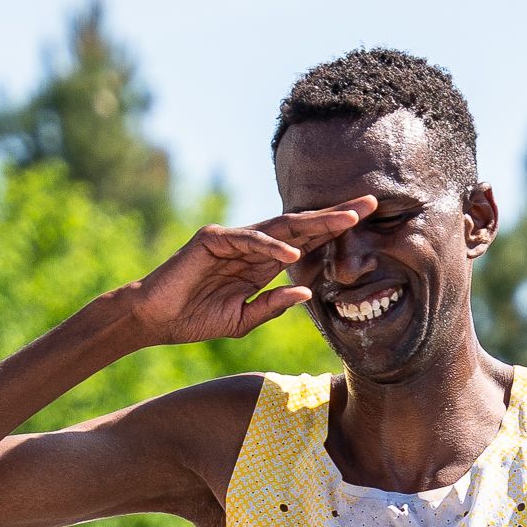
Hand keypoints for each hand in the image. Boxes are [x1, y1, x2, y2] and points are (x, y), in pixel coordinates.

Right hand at [120, 199, 371, 345]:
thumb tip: (307, 292)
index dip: (334, 233)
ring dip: (314, 223)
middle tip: (371, 205)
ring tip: (346, 221)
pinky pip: (248, 240)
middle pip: (301, 226)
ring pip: (281, 226)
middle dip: (336, 216)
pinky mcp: (212, 239)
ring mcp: (233, 239)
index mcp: (262, 263)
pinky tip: (294, 253)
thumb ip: (272, 306)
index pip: (306, 242)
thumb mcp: (242, 321)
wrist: (154, 320)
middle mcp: (252, 245)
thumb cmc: (194, 319)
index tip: (366, 226)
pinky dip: (271, 246)